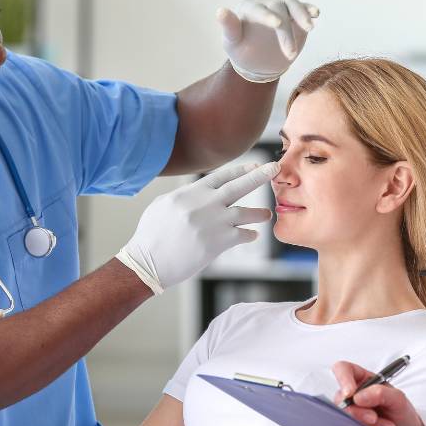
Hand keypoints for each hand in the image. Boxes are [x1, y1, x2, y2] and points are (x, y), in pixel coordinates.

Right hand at [116, 161, 278, 293]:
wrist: (149, 261)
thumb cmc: (152, 235)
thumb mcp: (164, 204)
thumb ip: (186, 195)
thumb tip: (200, 190)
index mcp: (191, 192)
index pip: (222, 175)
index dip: (241, 169)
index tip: (255, 165)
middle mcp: (205, 204)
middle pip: (239, 186)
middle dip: (259, 176)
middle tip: (275, 169)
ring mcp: (214, 222)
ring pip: (246, 213)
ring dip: (259, 213)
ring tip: (266, 214)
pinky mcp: (219, 242)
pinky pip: (243, 235)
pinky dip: (249, 234)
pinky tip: (252, 235)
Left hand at [218, 0, 318, 82]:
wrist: (259, 60)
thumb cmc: (242, 50)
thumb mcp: (232, 42)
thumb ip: (229, 27)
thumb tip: (220, 11)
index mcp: (248, 8)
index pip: (258, 8)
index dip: (267, 15)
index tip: (277, 24)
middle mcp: (266, 4)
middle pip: (279, 10)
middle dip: (286, 32)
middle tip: (290, 54)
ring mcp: (282, 8)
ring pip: (293, 5)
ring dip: (302, 16)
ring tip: (310, 28)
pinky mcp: (295, 15)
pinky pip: (303, 8)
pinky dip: (309, 9)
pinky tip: (316, 14)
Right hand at [331, 360, 425, 425]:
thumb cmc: (400, 412)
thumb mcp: (398, 399)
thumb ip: (382, 393)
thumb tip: (358, 397)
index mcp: (362, 379)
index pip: (343, 369)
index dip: (343, 378)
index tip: (350, 393)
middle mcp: (352, 395)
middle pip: (340, 398)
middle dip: (357, 410)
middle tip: (374, 418)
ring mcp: (349, 412)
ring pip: (343, 416)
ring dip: (363, 424)